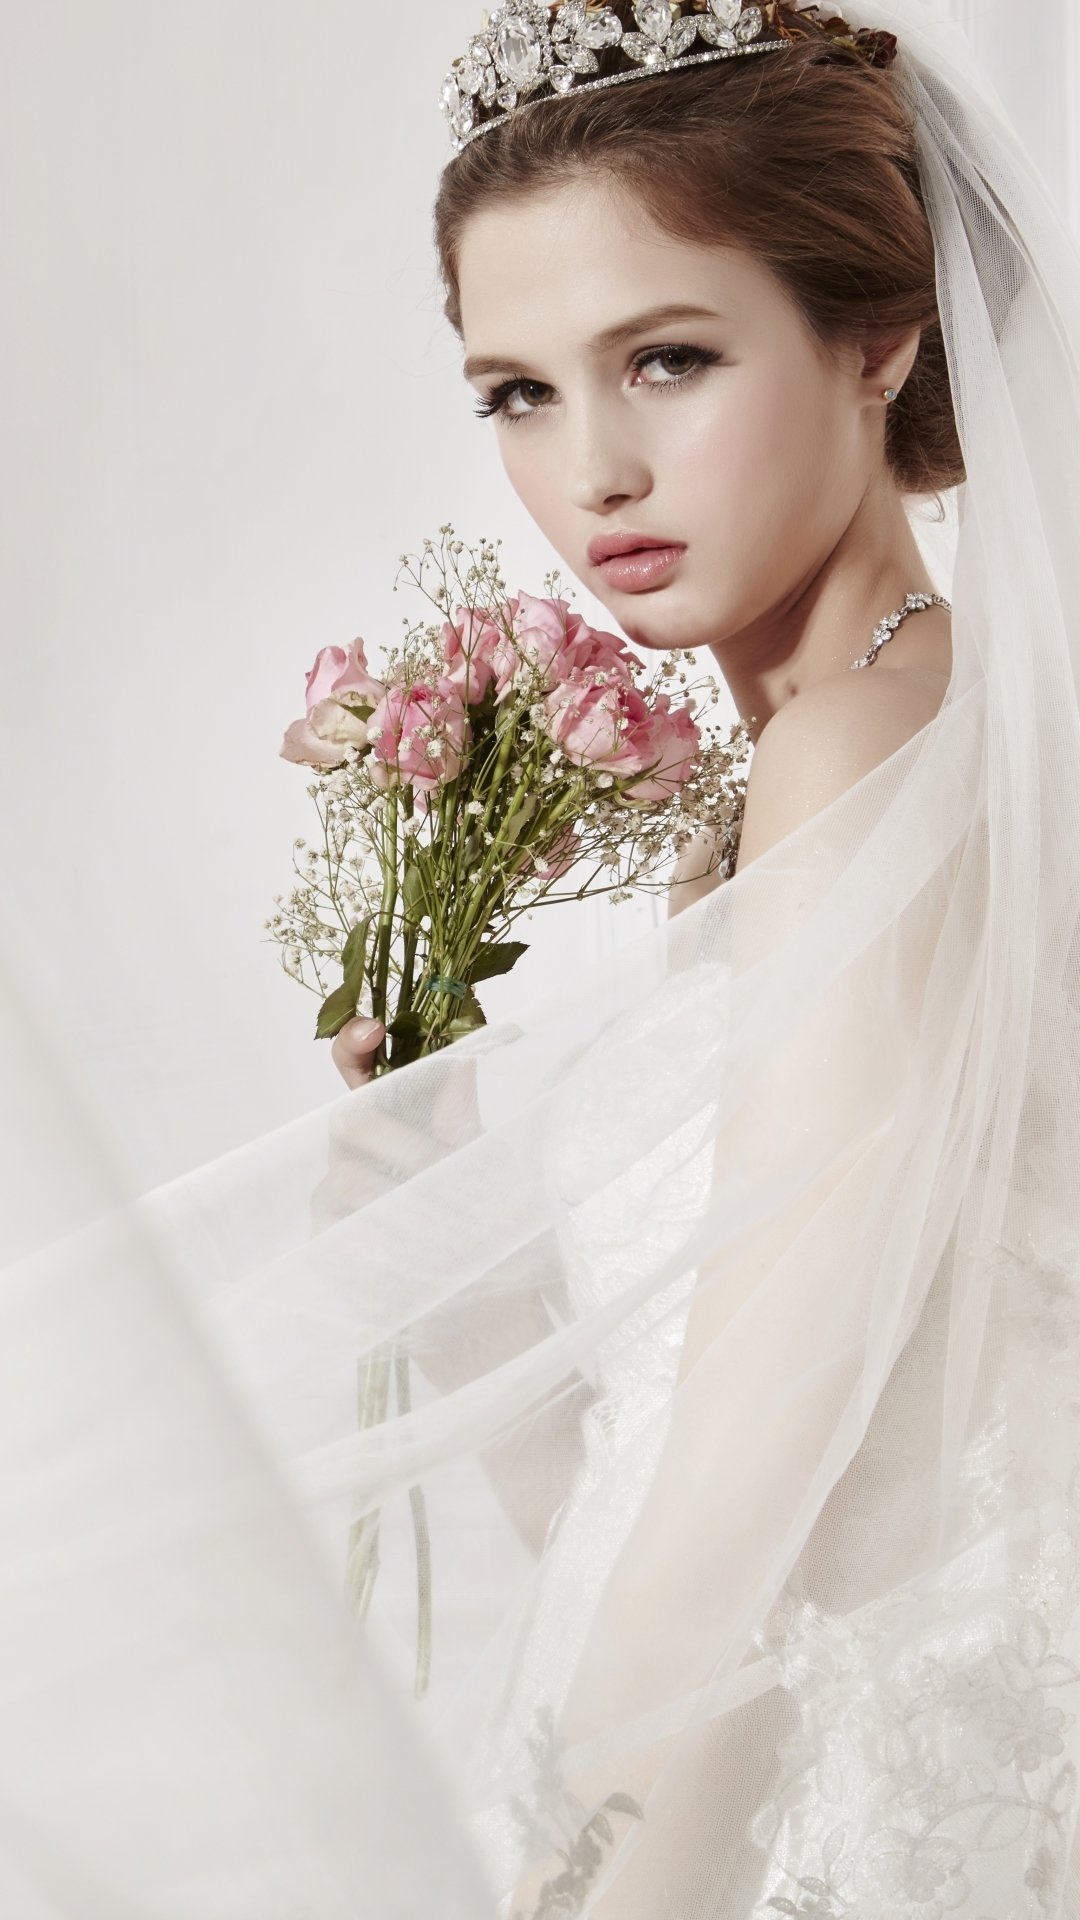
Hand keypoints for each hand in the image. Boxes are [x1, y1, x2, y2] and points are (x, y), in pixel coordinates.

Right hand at [311, 1017, 481, 1233]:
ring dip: (405, 1200)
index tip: (374, 1030)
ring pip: (347, 1176)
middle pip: (347, 1117)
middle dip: (403, 1144)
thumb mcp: (479, 1156)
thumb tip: (462, 1054)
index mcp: (390, 1115)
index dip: (355, 1044)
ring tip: (447, 1225)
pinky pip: (338, 1230)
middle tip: (446, 1170)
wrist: (478, 1286)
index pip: (358, 1068)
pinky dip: (378, 1240)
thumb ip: (460, 1111)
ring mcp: (336, 1193)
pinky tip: (409, 1254)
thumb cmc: (477, 1213)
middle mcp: (356, 1148)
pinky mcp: (329, 1239)